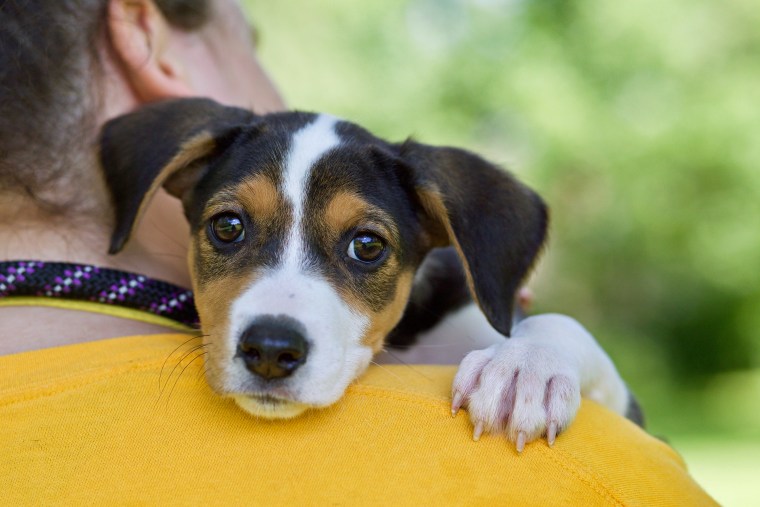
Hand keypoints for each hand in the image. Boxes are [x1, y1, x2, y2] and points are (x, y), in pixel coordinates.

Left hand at [451, 337, 580, 451]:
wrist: (561, 342)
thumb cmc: (518, 373)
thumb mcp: (496, 370)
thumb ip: (477, 387)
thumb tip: (459, 410)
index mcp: (493, 353)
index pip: (473, 364)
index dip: (462, 387)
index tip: (454, 414)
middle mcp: (516, 352)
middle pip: (497, 375)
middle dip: (488, 407)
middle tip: (486, 433)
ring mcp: (542, 361)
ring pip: (529, 385)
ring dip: (522, 417)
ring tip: (519, 442)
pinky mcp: (568, 375)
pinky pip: (561, 393)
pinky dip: (556, 416)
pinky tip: (549, 436)